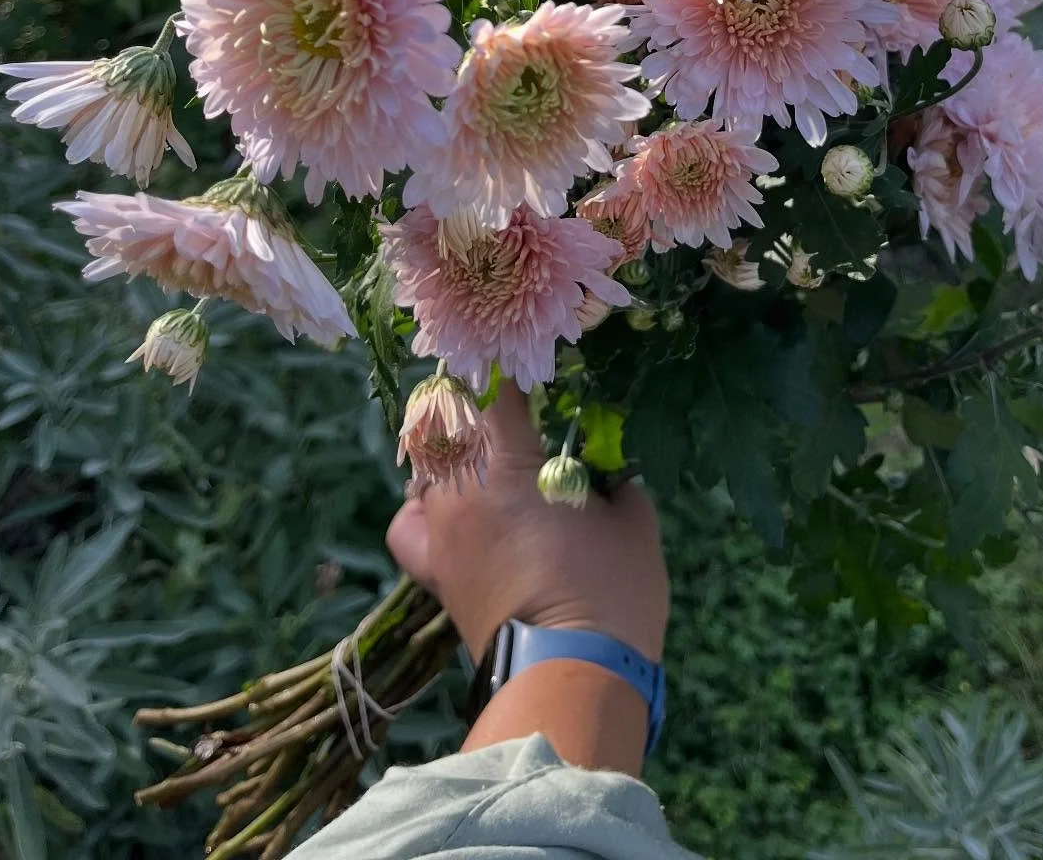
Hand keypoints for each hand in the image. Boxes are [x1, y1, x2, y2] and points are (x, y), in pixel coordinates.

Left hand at [386, 386, 668, 664]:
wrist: (571, 675)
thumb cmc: (610, 591)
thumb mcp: (633, 521)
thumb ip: (614, 481)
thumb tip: (607, 473)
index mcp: (510, 459)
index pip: (495, 387)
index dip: (511, 371)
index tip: (531, 367)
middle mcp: (463, 486)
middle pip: (450, 417)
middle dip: (479, 405)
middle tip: (514, 409)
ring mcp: (443, 530)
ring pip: (428, 464)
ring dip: (454, 450)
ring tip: (488, 456)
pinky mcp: (435, 573)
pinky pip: (409, 523)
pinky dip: (422, 507)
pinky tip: (447, 508)